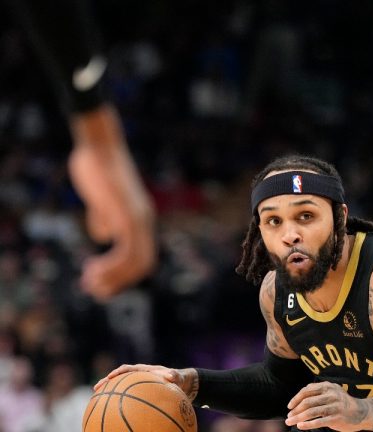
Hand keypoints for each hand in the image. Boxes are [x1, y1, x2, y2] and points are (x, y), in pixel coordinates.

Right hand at [68, 106, 156, 300]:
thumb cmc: (97, 169)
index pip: (143, 258)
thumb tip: (104, 235)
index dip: (124, 275)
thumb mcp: (101, 199)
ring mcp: (138, 219)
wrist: (99, 146)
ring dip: (114, 278)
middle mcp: (145, 221)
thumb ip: (104, 216)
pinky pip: (127, 250)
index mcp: (140, 219)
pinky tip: (93, 268)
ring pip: (137, 262)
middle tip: (94, 289)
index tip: (99, 280)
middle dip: (120, 283)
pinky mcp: (127, 215)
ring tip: (90, 282)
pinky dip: (112, 266)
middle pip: (144, 265)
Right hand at [93, 363, 198, 399]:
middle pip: (119, 377)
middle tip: (96, 388)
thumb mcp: (177, 377)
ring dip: (109, 391)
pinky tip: (113, 411)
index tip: (110, 377)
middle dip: (106, 381)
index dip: (118, 372)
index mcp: (144, 370)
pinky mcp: (138, 391)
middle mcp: (138, 375)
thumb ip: (174, 375)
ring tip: (97, 399)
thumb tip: (171, 375)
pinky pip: (126, 396)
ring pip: (120, 386)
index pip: (128, 369)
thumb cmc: (178, 379)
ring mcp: (137, 383)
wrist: (180, 383)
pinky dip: (119, 401)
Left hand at [285, 382, 371, 430]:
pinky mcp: (337, 418)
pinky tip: (300, 426)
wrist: (362, 412)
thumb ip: (319, 392)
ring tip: (290, 422)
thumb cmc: (343, 403)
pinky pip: (319, 421)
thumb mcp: (333, 392)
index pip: (307, 390)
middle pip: (307, 402)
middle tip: (288, 417)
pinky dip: (308, 424)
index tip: (289, 406)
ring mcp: (334, 406)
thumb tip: (299, 397)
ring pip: (311, 412)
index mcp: (328, 386)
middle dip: (295, 410)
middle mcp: (331, 395)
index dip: (296, 398)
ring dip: (298, 418)